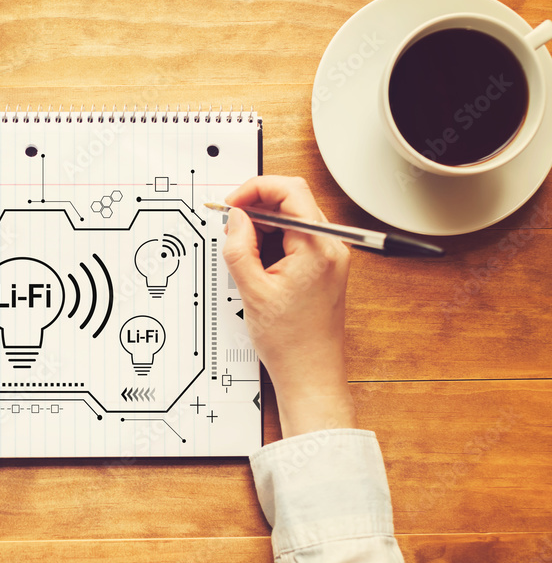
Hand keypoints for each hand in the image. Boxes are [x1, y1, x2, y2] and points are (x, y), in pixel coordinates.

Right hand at [222, 176, 355, 437]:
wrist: (310, 373)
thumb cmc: (290, 342)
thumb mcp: (252, 291)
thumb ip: (240, 247)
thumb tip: (235, 218)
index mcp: (317, 247)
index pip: (289, 191)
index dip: (255, 189)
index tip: (232, 204)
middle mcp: (331, 246)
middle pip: (293, 200)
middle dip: (258, 206)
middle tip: (231, 225)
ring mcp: (331, 256)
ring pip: (294, 218)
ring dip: (265, 224)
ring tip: (244, 250)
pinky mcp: (325, 266)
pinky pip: (298, 237)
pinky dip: (275, 240)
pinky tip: (258, 262)